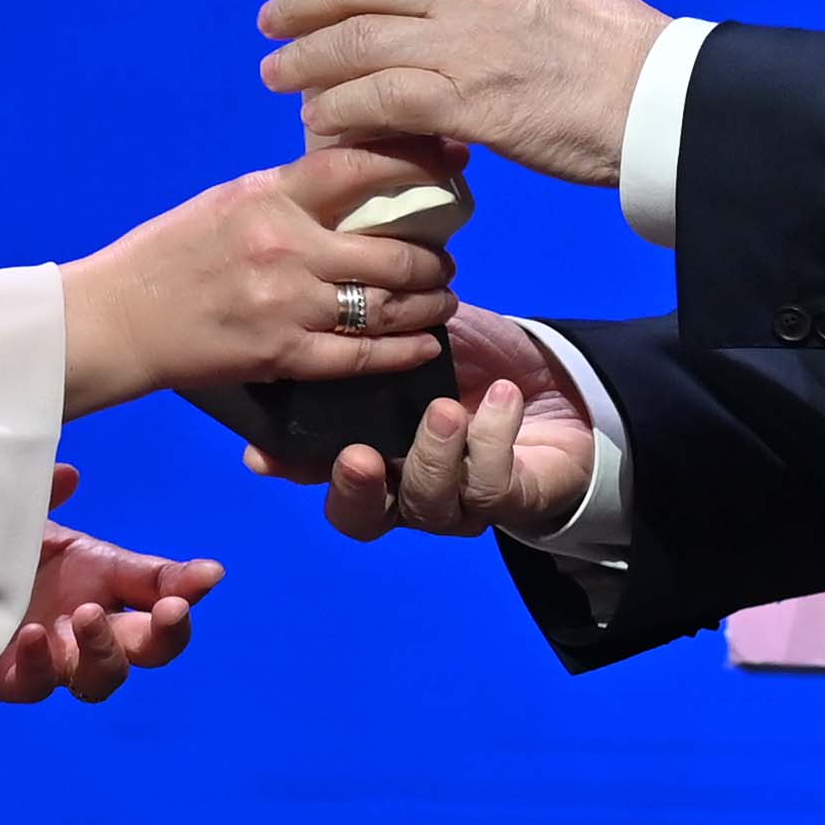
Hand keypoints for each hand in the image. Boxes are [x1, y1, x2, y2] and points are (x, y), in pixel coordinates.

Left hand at [0, 464, 217, 702]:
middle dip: (167, 632)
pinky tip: (33, 636)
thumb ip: (49, 499)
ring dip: (104, 650)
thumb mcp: (30, 525)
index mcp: (107, 585)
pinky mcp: (11, 679)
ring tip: (87, 615)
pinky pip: (35, 686)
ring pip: (101, 678)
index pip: (163, 590)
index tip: (209, 574)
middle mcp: (90, 628)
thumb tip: (70, 475)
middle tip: (167, 610)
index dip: (189, 585)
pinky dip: (40, 664)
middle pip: (151, 648)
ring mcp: (55, 658)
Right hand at [58, 168, 453, 417]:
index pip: (361, 167)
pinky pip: (364, 355)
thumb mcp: (228, 201)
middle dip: (435, 256)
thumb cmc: (169, 253)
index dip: (420, 164)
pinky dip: (405, 350)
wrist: (116, 318)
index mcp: (270, 197)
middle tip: (447, 258)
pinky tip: (425, 343)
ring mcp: (289, 306)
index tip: (456, 164)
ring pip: (388, 305)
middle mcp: (287, 248)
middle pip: (393, 249)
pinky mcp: (283, 356)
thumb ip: (289, 193)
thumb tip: (352, 177)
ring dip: (429, 303)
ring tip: (442, 298)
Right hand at [234, 305, 596, 542]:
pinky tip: (503, 399)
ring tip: (445, 409)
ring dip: (433, 456)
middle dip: (355, 490)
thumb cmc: (475, 359)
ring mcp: (453, 504)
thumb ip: (375, 331)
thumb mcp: (420, 336)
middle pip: (360, 516)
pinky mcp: (505, 503)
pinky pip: (489, 486)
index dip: (288, 467)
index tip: (263, 457)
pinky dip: (493, 439)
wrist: (561, 380)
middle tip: (359, 456)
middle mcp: (401, 491)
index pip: (315, 471)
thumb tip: (319, 308)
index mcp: (370, 452)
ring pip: (426, 503)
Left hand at [255, 0, 666, 186]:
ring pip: (352, 41)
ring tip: (279, 75)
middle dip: (297, 0)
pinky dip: (337, 111)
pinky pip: (376, 101)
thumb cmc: (594, 38)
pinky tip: (318, 120)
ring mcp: (464, 41)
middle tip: (271, 22)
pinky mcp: (466, 103)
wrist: (648, 96)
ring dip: (302, 62)